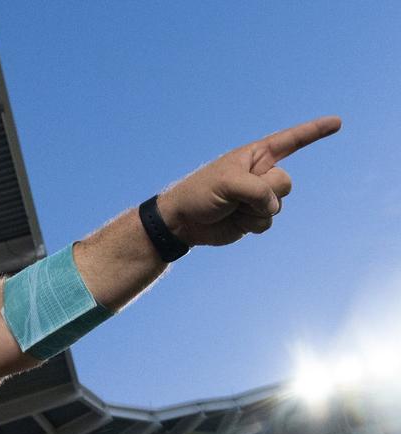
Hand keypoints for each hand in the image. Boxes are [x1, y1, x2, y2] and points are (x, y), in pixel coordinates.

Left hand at [158, 116, 340, 245]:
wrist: (183, 222)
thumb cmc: (200, 193)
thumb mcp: (227, 182)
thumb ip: (256, 189)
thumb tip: (272, 207)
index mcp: (255, 155)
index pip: (291, 140)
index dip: (315, 131)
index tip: (337, 122)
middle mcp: (261, 174)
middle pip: (285, 183)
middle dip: (265, 192)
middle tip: (237, 195)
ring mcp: (259, 197)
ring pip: (278, 205)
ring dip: (255, 211)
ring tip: (232, 208)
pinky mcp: (254, 217)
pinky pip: (268, 222)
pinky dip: (252, 225)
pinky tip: (234, 221)